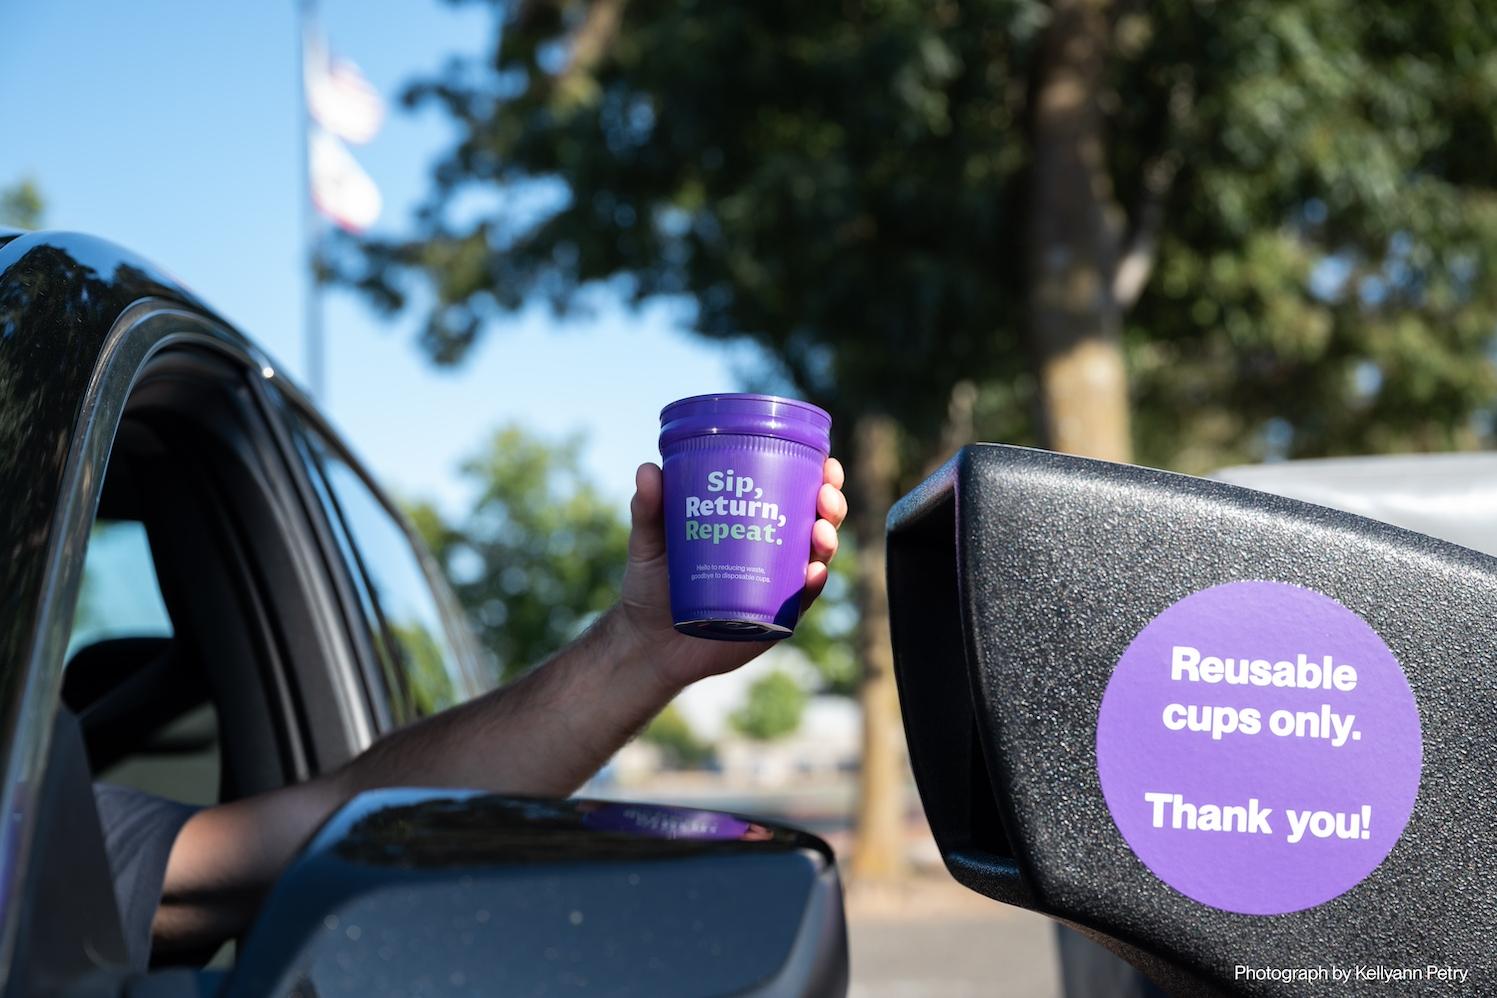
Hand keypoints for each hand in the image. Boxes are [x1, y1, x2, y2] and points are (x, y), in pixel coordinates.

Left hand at [611, 456, 847, 691]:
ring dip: (828, 540)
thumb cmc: (651, 585)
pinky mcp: (774, 621)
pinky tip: (813, 573)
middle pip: (817, 522)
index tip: (825, 463)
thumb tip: (648, 469)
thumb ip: (649, 508)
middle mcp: (772, 552)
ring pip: (817, 559)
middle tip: (825, 493)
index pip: (794, 492)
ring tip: (820, 531)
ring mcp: (777, 587)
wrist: (646, 642)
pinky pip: (801, 602)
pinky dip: (813, 586)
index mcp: (752, 523)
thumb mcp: (649, 542)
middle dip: (831, 504)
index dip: (817, 476)